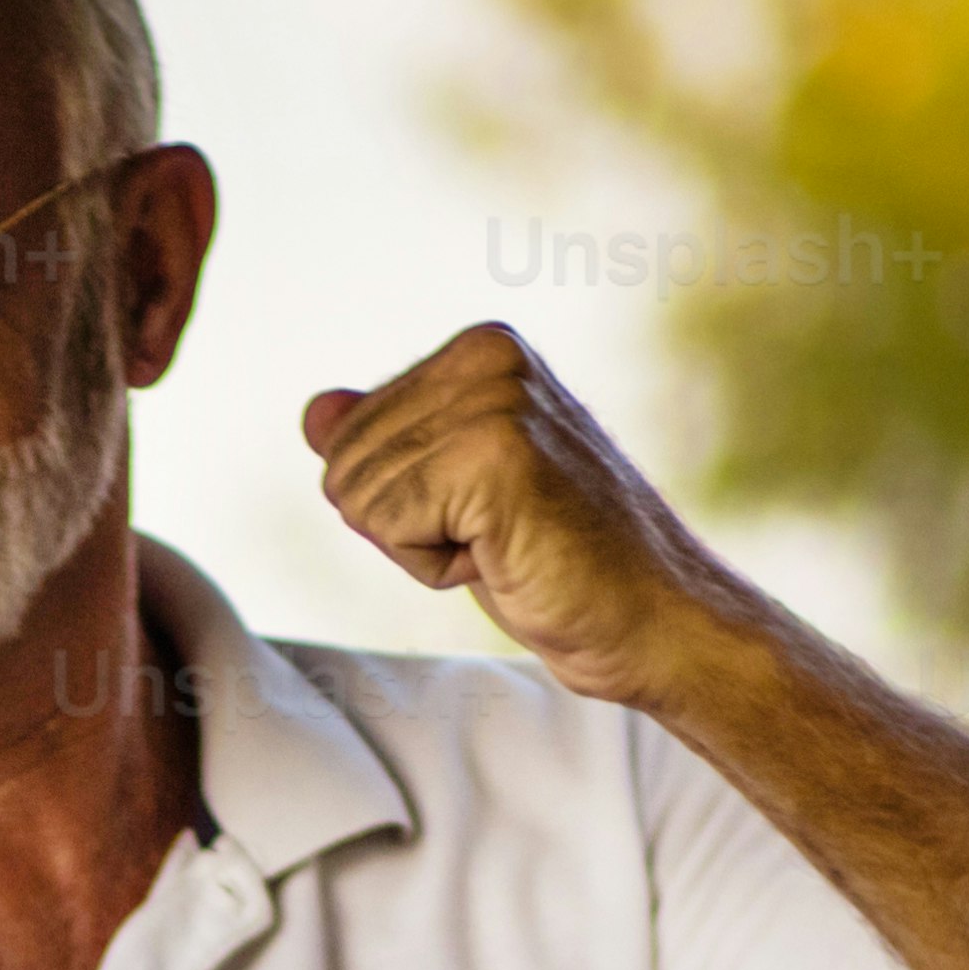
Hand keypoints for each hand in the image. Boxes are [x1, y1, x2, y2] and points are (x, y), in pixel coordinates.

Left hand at [300, 325, 749, 711]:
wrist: (653, 620)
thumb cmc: (560, 563)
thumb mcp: (456, 493)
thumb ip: (388, 443)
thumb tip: (314, 411)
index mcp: (481, 349)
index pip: (346, 435)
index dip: (403, 502)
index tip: (489, 513)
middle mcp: (488, 356)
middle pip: (342, 464)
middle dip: (404, 526)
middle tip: (500, 536)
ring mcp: (495, 400)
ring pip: (358, 497)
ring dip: (424, 548)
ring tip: (510, 543)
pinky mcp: (496, 454)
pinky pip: (388, 525)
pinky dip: (435, 567)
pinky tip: (509, 556)